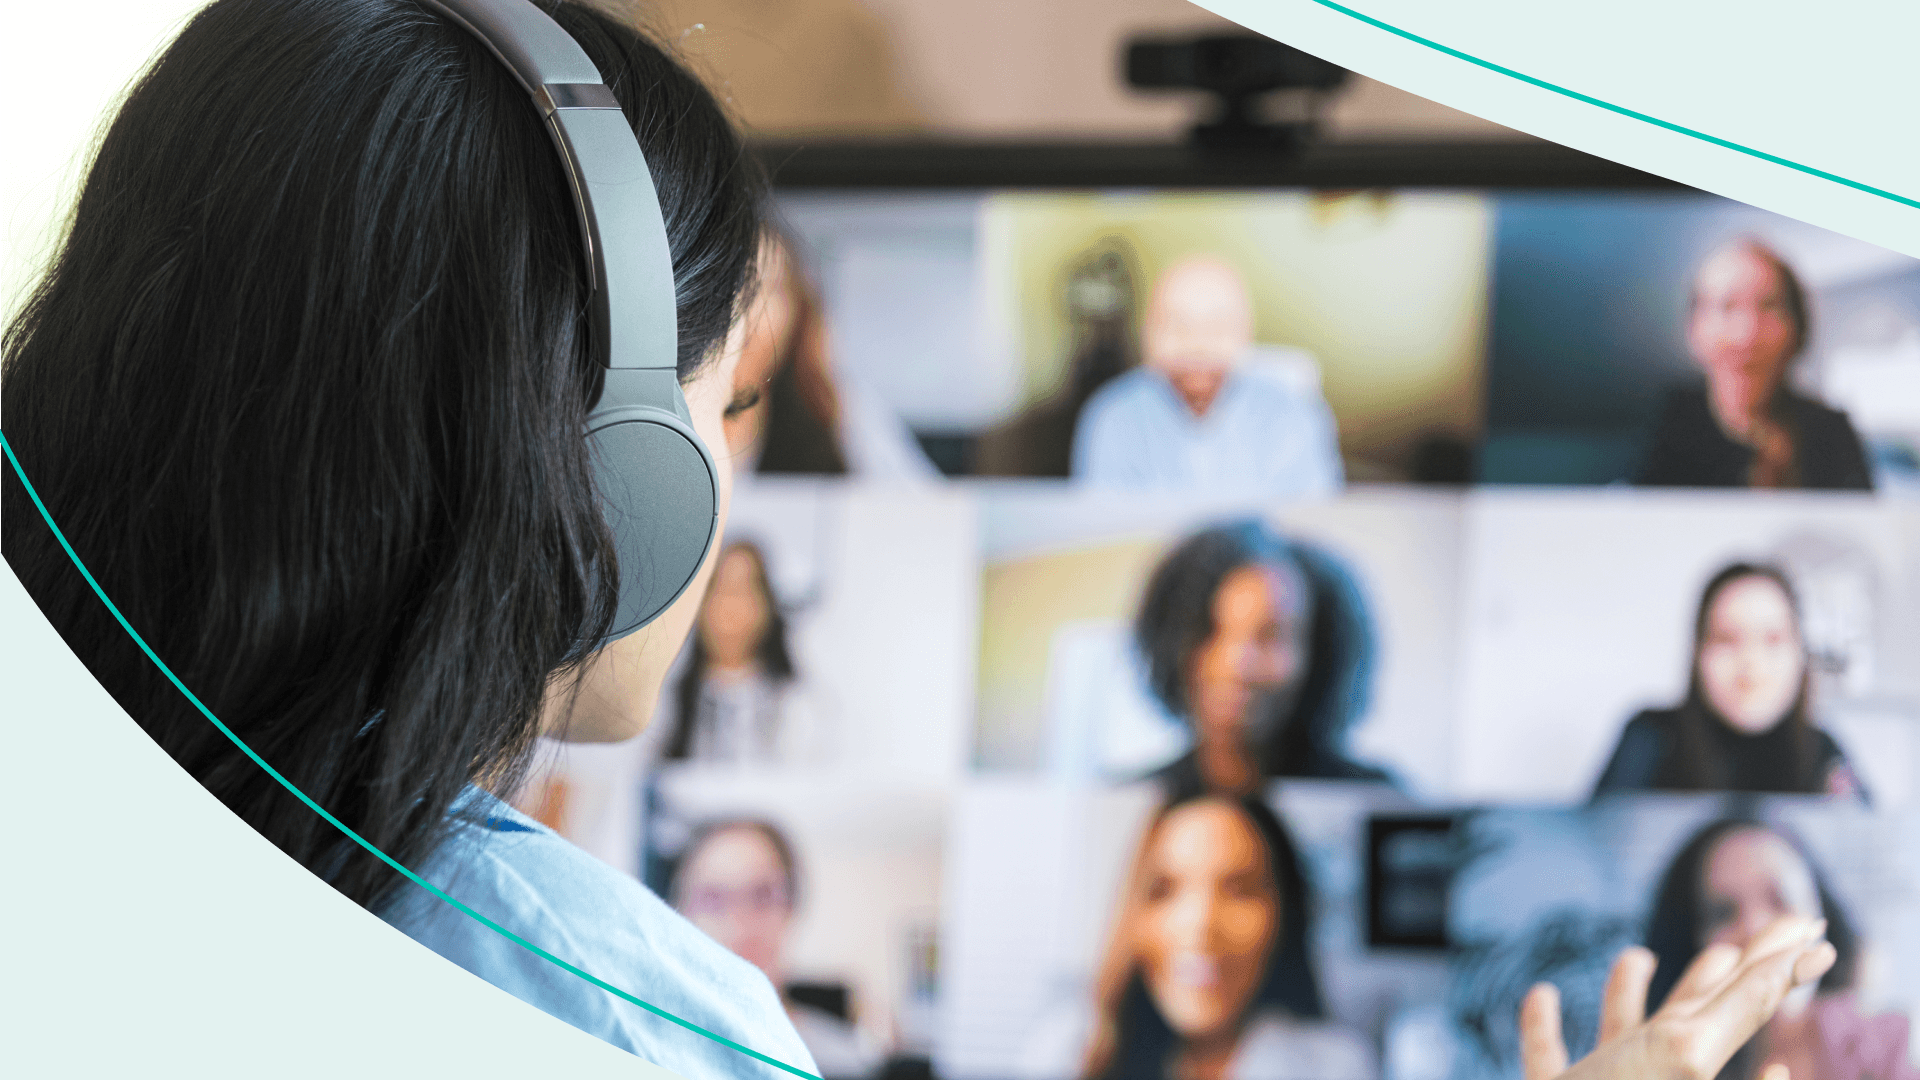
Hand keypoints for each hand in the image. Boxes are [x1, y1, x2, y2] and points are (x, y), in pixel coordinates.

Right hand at [1519, 915, 1837, 1079]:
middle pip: (1692, 1010)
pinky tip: (1542, 995)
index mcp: (1686, 1054)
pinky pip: (1548, 1057)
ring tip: (1639, 956)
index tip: (1811, 931)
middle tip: (1739, 940)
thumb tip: (1811, 964)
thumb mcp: (1681, 1054)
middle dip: (1719, 972)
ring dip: (1627, 993)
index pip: (1745, 1000)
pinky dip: (1542, 1025)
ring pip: (1619, 1033)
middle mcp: (1650, 1068)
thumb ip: (1737, 1010)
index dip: (1779, 965)